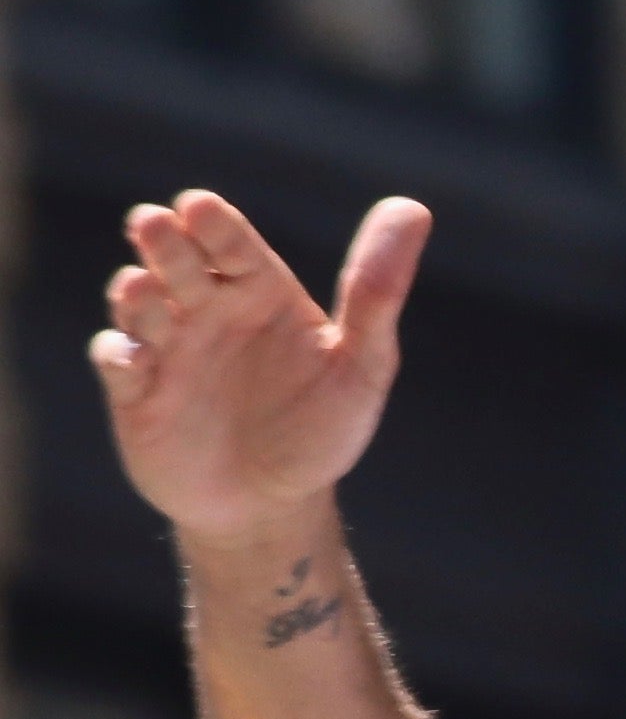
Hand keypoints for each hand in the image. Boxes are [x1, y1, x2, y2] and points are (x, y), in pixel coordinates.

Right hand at [89, 189, 430, 545]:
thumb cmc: (318, 432)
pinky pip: (118, 360)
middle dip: (163, 241)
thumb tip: (413, 209)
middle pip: (176, 259)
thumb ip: (377, 294)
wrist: (270, 510)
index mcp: (257, 290)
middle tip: (155, 227)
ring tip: (143, 291)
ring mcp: (167, 347)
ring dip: (136, 294)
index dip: (213, 224)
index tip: (199, 208)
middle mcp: (205, 308)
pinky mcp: (136, 391)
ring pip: (140, 303)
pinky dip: (119, 353)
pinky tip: (131, 356)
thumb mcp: (360, 369)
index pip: (231, 242)